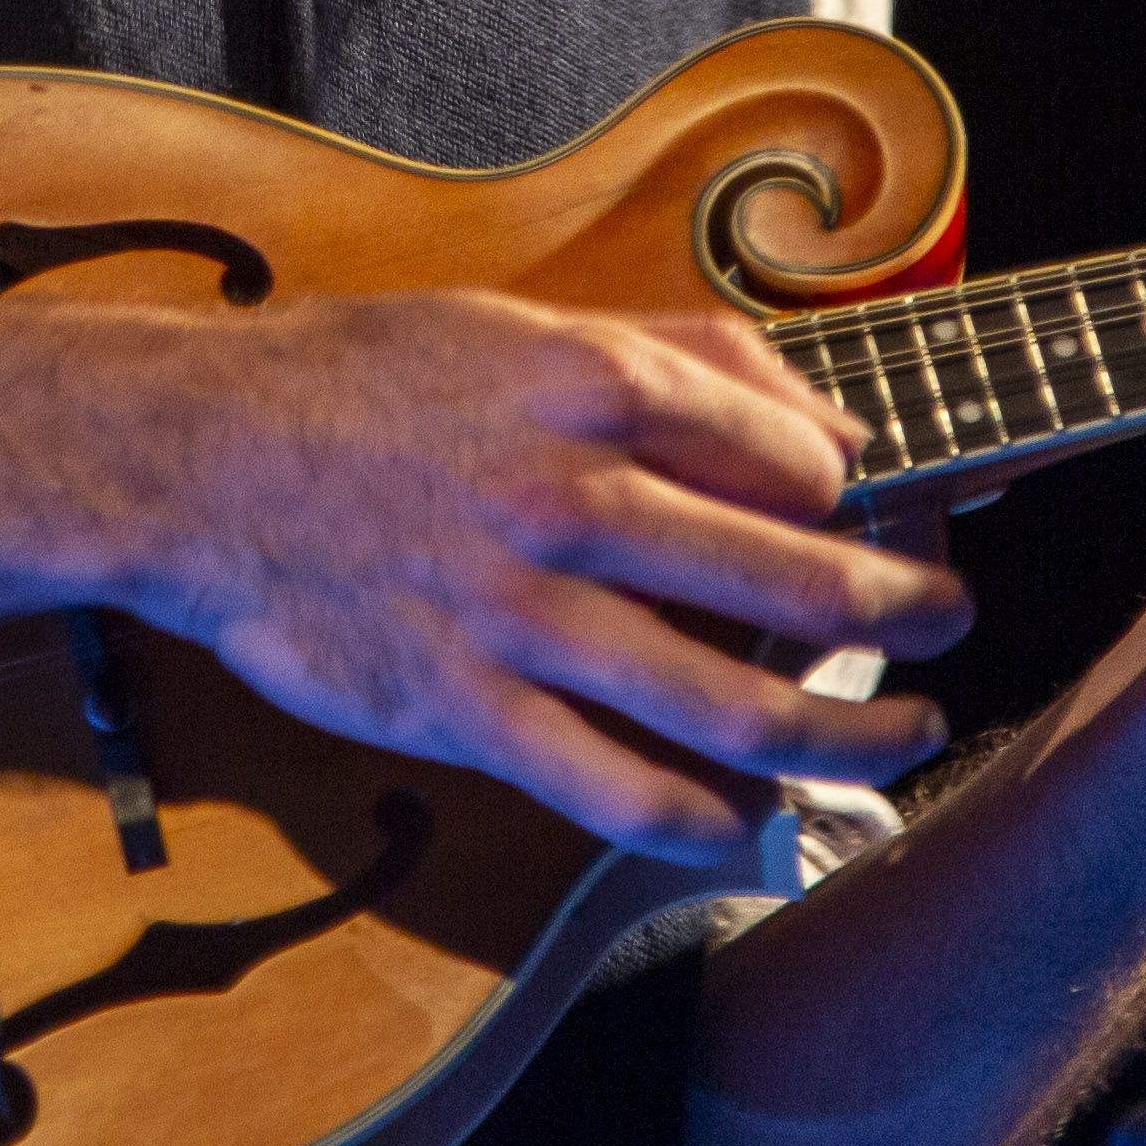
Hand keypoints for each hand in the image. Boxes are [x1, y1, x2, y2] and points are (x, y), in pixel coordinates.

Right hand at [101, 291, 971, 864]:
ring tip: (907, 729)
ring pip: (727, 697)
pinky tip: (751, 824)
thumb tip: (825, 414)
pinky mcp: (462, 706)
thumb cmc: (361, 379)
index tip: (869, 507)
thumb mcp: (520, 321)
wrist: (195, 460)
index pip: (793, 453)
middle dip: (901, 610)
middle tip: (950, 620)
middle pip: (793, 576)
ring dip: (843, 727)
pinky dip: (702, 821)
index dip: (852, 487)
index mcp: (591, 389)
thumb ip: (679, 353)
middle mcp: (570, 500)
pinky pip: (611, 789)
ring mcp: (518, 614)